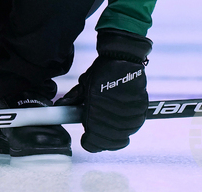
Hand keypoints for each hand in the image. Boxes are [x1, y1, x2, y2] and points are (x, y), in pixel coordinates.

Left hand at [56, 29, 150, 151]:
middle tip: (96, 133)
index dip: (89, 143)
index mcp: (95, 112)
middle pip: (108, 142)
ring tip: (108, 124)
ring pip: (122, 137)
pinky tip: (120, 120)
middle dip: (101, 140)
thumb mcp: (84, 84)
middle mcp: (113, 117)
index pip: (94, 142)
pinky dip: (126, 127)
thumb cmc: (102, 71)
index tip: (86, 139)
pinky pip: (133, 127)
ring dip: (114, 134)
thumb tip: (61, 107)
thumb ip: (73, 99)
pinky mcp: (140, 112)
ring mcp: (129, 116)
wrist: (123, 59)